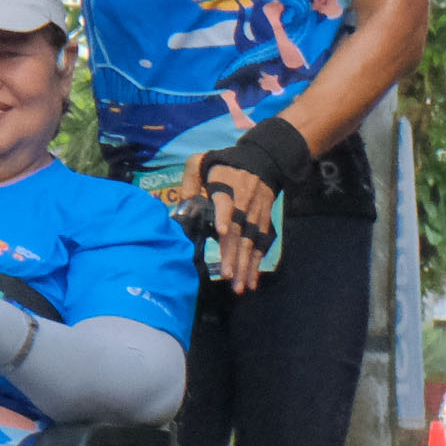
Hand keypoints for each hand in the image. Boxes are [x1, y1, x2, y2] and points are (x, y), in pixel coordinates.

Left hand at [202, 162, 278, 292]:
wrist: (262, 159)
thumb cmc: (225, 163)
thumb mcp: (203, 161)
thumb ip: (190, 179)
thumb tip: (182, 204)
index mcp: (227, 186)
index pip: (226, 202)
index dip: (224, 216)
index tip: (221, 231)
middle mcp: (244, 202)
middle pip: (239, 230)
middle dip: (233, 254)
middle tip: (226, 275)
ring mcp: (256, 214)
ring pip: (251, 242)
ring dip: (245, 265)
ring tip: (238, 286)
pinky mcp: (264, 222)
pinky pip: (261, 245)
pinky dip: (256, 264)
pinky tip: (250, 282)